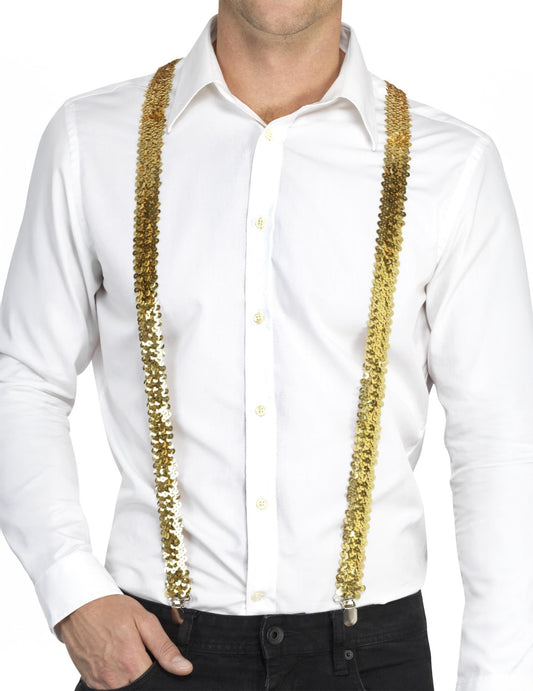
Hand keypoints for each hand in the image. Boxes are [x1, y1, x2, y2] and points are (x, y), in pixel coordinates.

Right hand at [54, 593, 192, 688]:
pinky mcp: (90, 681)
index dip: (162, 677)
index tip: (162, 666)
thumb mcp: (144, 620)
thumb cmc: (111, 609)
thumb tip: (184, 669)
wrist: (78, 606)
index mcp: (131, 663)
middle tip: (145, 657)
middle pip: (140, 688)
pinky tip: (119, 663)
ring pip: (124, 690)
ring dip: (131, 679)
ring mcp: (100, 683)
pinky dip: (118, 681)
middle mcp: (114, 678)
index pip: (155, 684)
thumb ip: (164, 648)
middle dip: (146, 678)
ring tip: (131, 658)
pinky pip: (109, 689)